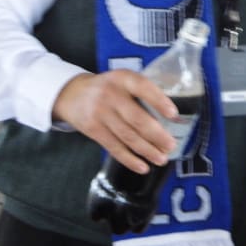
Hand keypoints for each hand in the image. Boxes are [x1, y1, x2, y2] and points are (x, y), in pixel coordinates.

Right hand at [52, 71, 178, 173]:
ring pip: (127, 136)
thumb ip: (141, 91)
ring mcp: (100, 113)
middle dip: (157, 135)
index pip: (142, 87)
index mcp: (122, 78)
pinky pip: (114, 147)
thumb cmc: (107, 88)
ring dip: (147, 150)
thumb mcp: (121, 80)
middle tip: (171, 146)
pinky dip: (130, 159)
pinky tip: (143, 167)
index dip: (159, 101)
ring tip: (162, 158)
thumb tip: (171, 115)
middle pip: (136, 118)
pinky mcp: (93, 130)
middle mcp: (110, 94)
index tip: (173, 114)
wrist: (71, 94)